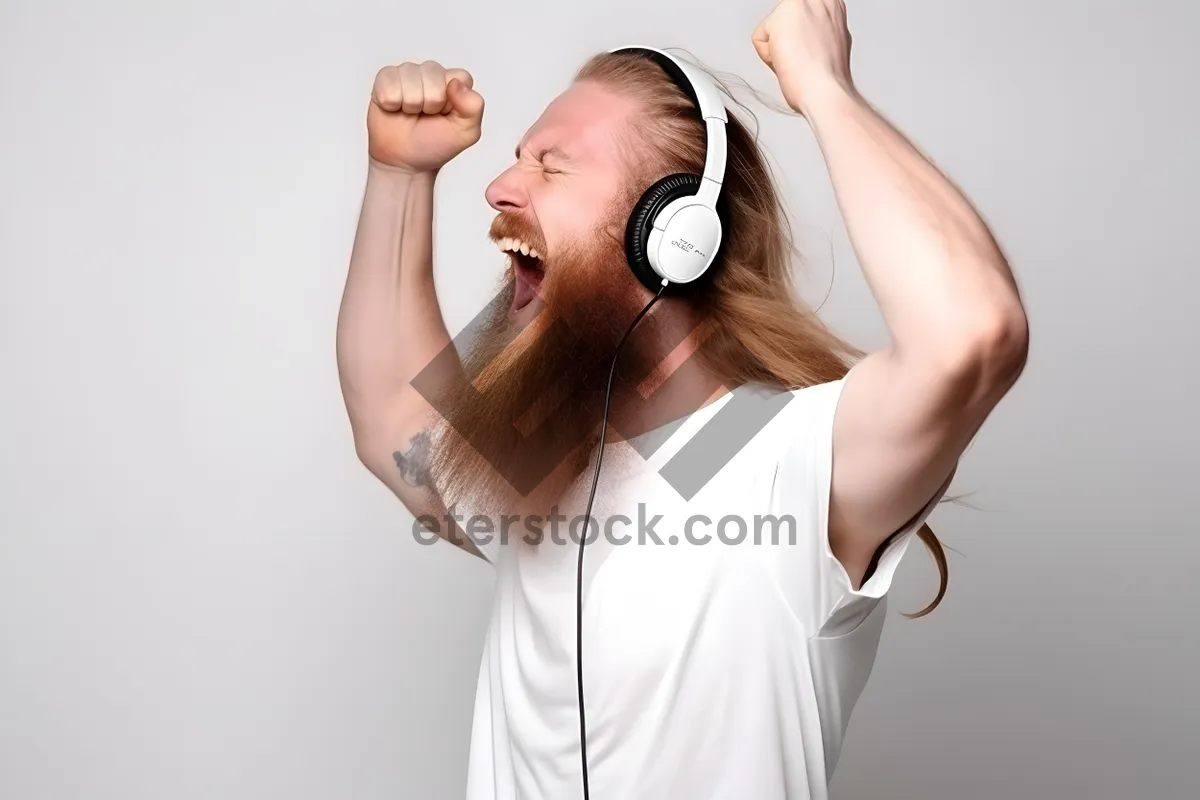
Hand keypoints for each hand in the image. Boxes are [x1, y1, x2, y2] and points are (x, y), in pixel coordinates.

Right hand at [367, 60, 484, 173]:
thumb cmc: (434, 145)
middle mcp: (433, 74)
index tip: (445, 116)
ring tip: (410, 114)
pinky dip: (391, 101)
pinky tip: (394, 109)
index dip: (451, 101)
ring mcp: (408, 74)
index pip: (459, 76)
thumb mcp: (466, 133)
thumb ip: (473, 107)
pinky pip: (388, 80)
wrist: (404, 162)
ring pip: (410, 77)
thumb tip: (456, 84)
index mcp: (455, 83)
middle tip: (425, 117)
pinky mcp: (386, 78)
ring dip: (410, 103)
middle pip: (433, 74)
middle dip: (429, 103)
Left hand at [751, 0, 853, 115]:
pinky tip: (786, 62)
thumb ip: (815, 31)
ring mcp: (803, 4)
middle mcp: (820, 0)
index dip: (797, 39)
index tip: (806, 51)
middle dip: (786, 41)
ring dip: (777, 49)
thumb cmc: (826, 79)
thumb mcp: (828, 43)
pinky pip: (759, 38)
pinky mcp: (782, 14)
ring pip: (771, 28)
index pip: (797, 18)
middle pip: (783, 20)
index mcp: (832, 5)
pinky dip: (767, 56)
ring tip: (796, 62)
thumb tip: (803, 37)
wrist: (825, 91)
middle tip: (802, 58)